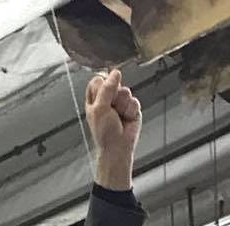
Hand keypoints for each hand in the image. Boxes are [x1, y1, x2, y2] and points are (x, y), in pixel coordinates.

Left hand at [85, 69, 140, 188]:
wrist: (118, 147)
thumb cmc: (104, 132)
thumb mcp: (100, 108)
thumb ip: (107, 89)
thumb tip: (115, 73)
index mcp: (95, 98)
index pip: (98, 80)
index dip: (102, 84)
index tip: (103, 93)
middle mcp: (107, 99)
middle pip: (114, 83)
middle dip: (114, 95)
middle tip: (111, 109)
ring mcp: (120, 103)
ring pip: (126, 91)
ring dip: (123, 104)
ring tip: (119, 116)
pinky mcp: (132, 108)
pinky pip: (134, 101)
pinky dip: (131, 110)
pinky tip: (127, 119)